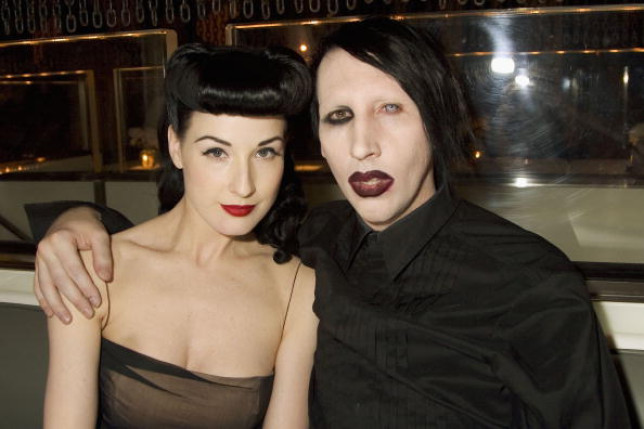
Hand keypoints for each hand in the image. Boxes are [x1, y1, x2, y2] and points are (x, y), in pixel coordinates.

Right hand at [34, 206, 112, 323]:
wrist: (70, 218)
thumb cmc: (87, 227)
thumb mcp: (100, 235)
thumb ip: (104, 255)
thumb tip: (106, 278)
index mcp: (60, 240)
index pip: (74, 269)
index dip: (86, 287)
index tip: (98, 301)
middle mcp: (45, 249)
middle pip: (60, 280)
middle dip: (74, 299)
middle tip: (88, 313)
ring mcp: (39, 258)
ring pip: (46, 286)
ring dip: (56, 305)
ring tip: (67, 320)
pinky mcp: (38, 265)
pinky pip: (38, 285)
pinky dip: (44, 299)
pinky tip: (50, 312)